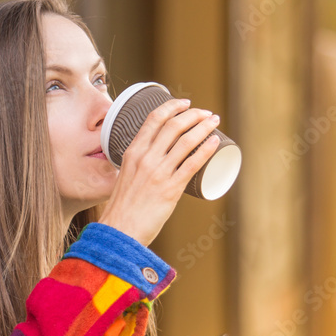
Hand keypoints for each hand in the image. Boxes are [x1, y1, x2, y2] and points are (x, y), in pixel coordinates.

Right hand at [98, 98, 220, 246]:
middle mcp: (145, 159)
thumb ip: (138, 167)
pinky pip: (192, 164)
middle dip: (194, 114)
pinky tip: (216, 142)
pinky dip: (207, 149)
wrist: (119, 232)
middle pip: (174, 125)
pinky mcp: (170, 189)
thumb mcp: (125, 177)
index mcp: (132, 153)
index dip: (172, 106)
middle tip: (206, 114)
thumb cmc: (123, 209)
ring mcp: (158, 173)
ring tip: (214, 123)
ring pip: (186, 141)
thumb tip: (155, 164)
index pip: (154, 119)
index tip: (186, 103)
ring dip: (204, 127)